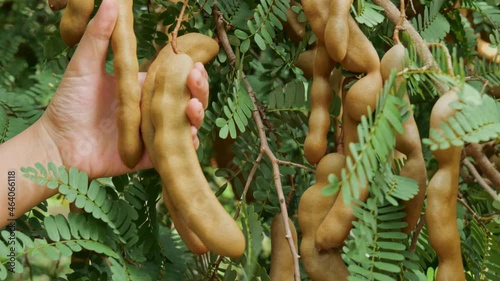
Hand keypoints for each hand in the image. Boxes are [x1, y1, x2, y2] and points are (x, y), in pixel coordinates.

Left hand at [37, 0, 208, 178]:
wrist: (58, 145)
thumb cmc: (69, 104)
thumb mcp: (84, 67)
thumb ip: (100, 37)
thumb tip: (112, 2)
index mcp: (143, 88)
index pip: (175, 77)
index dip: (190, 70)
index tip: (196, 61)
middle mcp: (154, 110)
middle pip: (188, 99)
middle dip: (200, 89)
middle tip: (198, 77)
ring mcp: (156, 133)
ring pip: (187, 123)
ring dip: (198, 114)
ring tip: (193, 106)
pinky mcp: (153, 155)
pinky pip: (177, 151)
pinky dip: (189, 145)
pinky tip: (191, 137)